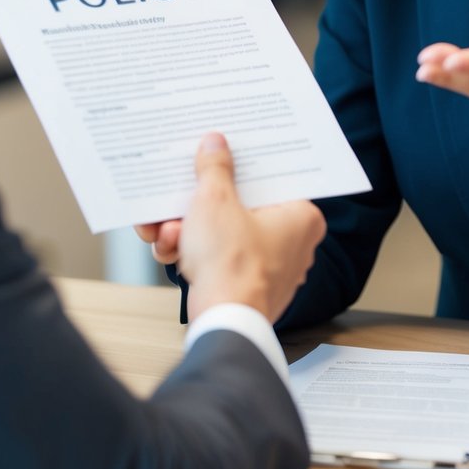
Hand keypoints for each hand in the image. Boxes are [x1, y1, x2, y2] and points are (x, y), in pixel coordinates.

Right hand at [142, 132, 325, 321]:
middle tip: (180, 194)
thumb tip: (215, 144)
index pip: (270, 177)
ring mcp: (269, 267)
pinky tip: (169, 249)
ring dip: (188, 229)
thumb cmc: (231, 265)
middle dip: (199, 205)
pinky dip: (192, 253)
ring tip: (167, 229)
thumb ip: (215, 168)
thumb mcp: (216, 201)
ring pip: (222, 233)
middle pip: (239, 206)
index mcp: (300, 216)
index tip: (220, 154)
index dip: (240, 165)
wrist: (221, 324)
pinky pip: (217, 258)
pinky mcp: (245, 286)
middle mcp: (291, 243)